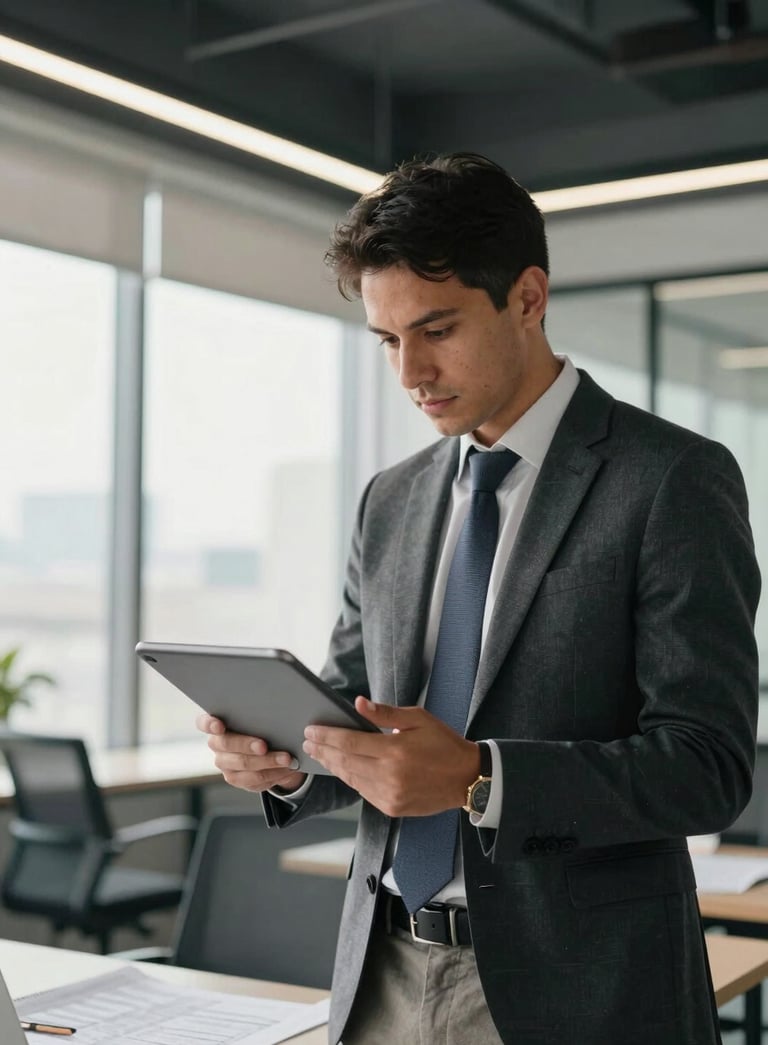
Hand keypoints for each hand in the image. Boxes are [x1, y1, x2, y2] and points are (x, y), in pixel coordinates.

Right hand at [196, 713, 306, 792]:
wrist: (269, 747)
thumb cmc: (262, 724)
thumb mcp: (259, 716)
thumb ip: (258, 713)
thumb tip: (274, 710)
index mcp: (216, 723)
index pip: (204, 722)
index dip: (209, 724)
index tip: (219, 726)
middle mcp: (216, 744)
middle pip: (227, 744)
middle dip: (247, 745)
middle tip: (264, 746)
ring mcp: (224, 763)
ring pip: (243, 764)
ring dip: (268, 761)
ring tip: (287, 758)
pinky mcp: (236, 778)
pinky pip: (254, 779)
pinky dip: (273, 773)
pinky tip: (286, 768)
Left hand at [302, 698, 480, 817]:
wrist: (466, 778)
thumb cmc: (444, 744)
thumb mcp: (418, 719)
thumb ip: (385, 714)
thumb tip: (358, 703)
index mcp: (395, 751)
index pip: (349, 743)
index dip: (327, 736)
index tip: (311, 730)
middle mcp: (389, 776)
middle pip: (345, 762)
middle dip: (324, 751)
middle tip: (308, 742)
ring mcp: (390, 795)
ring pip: (351, 779)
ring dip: (333, 766)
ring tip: (319, 754)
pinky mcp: (392, 807)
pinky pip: (363, 792)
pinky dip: (350, 779)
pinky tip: (342, 769)